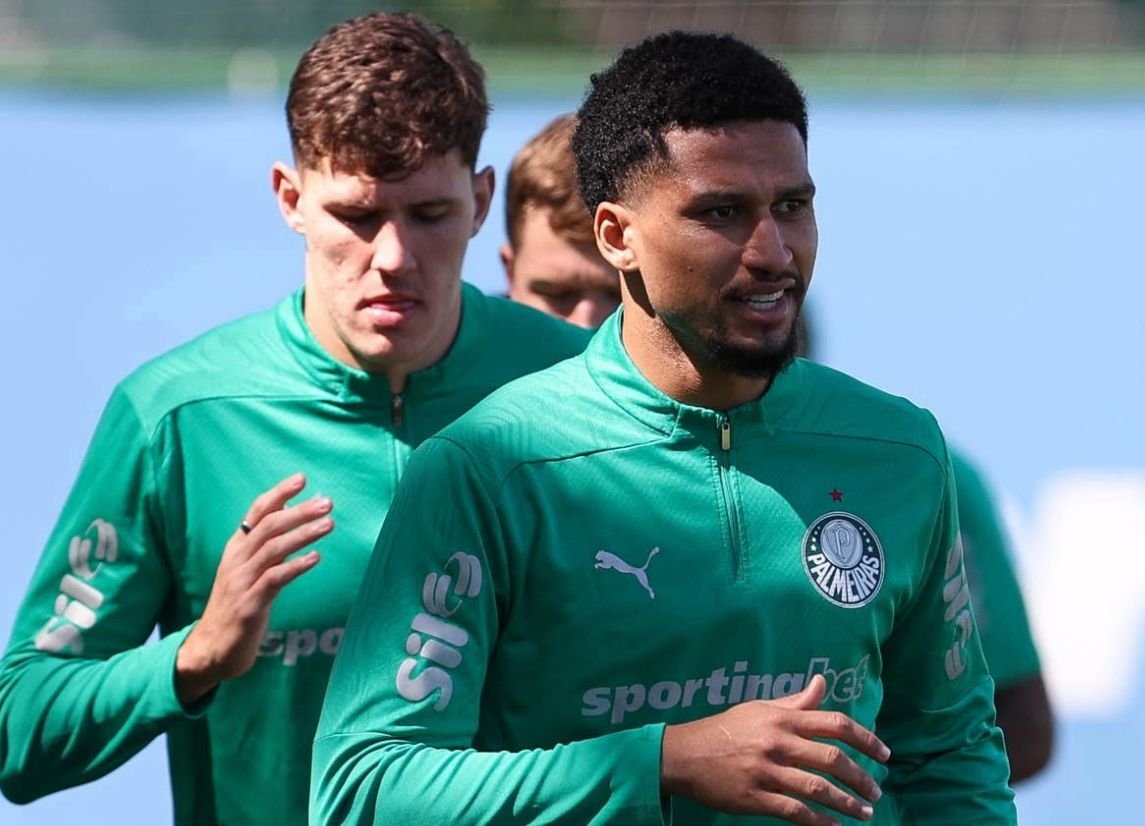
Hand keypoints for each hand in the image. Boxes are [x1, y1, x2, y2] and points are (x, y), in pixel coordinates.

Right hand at [175, 473, 332, 704]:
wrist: (213, 647)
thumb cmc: (237, 604)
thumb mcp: (248, 569)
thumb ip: (266, 543)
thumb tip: (289, 511)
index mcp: (237, 547)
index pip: (257, 512)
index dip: (279, 493)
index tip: (302, 479)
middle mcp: (237, 559)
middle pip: (269, 526)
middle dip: (299, 511)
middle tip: (327, 502)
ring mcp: (241, 581)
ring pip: (273, 548)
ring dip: (303, 533)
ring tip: (329, 524)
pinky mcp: (249, 604)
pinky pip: (274, 579)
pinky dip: (295, 566)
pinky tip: (315, 558)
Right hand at [660, 674, 888, 825]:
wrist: (685, 754)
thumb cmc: (726, 729)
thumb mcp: (760, 709)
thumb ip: (795, 702)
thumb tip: (822, 682)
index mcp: (781, 719)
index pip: (834, 723)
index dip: (866, 739)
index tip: (884, 755)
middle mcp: (778, 743)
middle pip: (832, 758)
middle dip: (861, 777)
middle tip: (876, 791)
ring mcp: (767, 771)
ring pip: (818, 789)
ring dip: (848, 803)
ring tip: (865, 813)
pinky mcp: (755, 798)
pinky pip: (795, 811)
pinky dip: (819, 821)